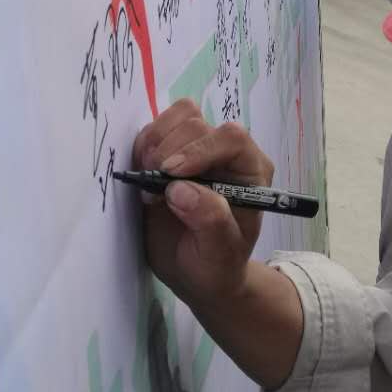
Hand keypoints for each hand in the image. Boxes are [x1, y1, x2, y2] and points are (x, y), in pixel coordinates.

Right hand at [132, 99, 273, 310]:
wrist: (196, 272)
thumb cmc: (216, 264)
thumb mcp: (220, 254)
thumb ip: (210, 221)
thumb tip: (181, 189)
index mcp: (249, 170)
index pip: (231, 138)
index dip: (199, 150)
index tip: (171, 175)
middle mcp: (224, 153)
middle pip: (197, 124)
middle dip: (170, 152)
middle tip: (155, 190)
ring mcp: (195, 149)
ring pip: (176, 118)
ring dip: (154, 145)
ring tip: (150, 184)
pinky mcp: (168, 152)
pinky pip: (154, 131)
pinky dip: (141, 148)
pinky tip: (142, 178)